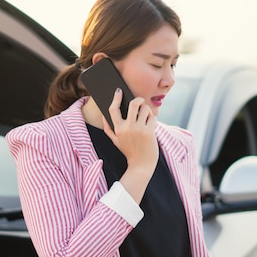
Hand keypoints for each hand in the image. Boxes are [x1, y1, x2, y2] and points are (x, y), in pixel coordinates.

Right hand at [103, 89, 158, 203]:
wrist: (141, 166)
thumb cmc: (129, 152)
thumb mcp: (116, 142)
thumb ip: (108, 129)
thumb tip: (103, 116)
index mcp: (118, 129)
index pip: (113, 109)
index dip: (116, 98)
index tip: (119, 91)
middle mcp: (127, 128)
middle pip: (133, 104)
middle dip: (139, 100)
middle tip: (140, 102)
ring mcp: (139, 129)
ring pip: (145, 109)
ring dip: (148, 111)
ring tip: (147, 118)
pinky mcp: (149, 132)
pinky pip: (153, 117)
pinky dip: (153, 120)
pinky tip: (152, 126)